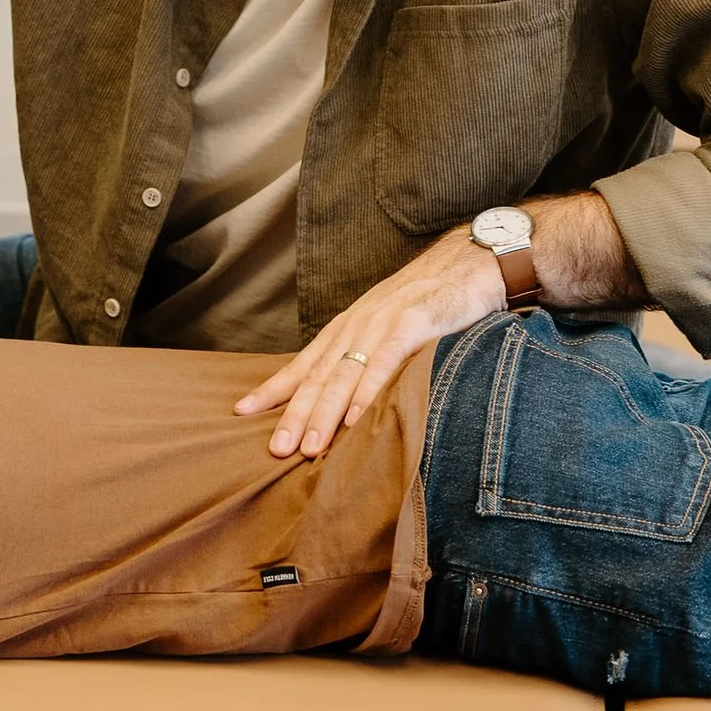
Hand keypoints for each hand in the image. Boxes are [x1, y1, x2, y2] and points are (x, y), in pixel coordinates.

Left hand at [236, 231, 507, 456]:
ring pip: (345, 376)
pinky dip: (367, 392)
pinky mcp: (412, 325)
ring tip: (309, 448)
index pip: (302, 363)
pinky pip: (384, 363)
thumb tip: (344, 400)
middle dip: (294, 415)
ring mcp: (382, 324)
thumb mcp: (387, 327)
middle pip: (318, 377)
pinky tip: (353, 419)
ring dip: (324, 415)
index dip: (273, 389)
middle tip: (275, 449)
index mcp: (347, 329)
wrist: (469, 261)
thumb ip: (366, 358)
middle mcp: (356, 327)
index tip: (242, 412)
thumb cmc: (429, 300)